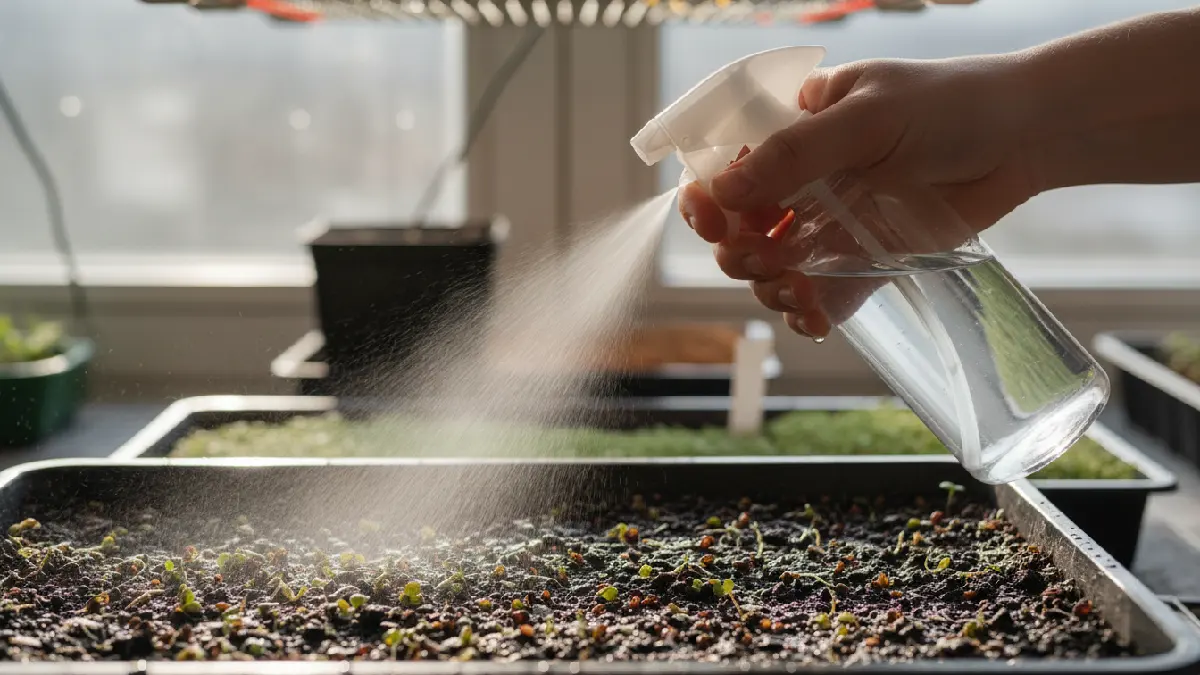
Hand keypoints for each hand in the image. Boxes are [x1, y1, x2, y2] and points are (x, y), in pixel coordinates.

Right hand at [678, 54, 1040, 337]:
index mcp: (790, 131)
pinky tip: (815, 321)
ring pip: (772, 268)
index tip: (711, 221)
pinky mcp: (861, 260)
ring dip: (769, 288)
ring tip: (795, 292)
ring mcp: (830, 223)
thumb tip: (722, 194)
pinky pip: (819, 295)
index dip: (704, 199)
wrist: (1024, 136)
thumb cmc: (949, 104)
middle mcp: (801, 180)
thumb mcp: (867, 117)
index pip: (723, 169)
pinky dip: (808, 315)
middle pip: (739, 229)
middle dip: (739, 251)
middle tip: (766, 259)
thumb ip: (795, 154)